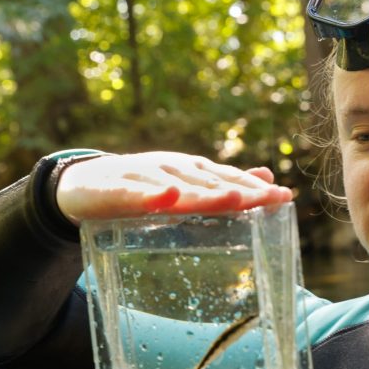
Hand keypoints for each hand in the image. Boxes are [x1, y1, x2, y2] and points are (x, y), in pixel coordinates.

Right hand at [55, 151, 292, 223]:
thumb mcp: (184, 186)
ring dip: (206, 191)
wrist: (82, 185)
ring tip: (234, 198)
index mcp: (190, 171)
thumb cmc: (140, 188)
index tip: (286, 197)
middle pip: (210, 181)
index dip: (256, 187)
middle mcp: (172, 169)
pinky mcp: (115, 188)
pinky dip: (152, 194)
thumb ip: (222, 183)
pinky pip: (135, 193)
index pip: (228, 178)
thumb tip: (265, 178)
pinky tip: (168, 197)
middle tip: (271, 199)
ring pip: (179, 185)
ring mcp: (144, 176)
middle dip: (242, 190)